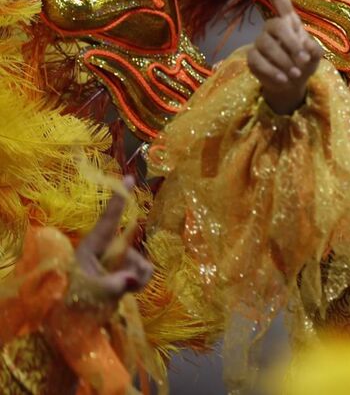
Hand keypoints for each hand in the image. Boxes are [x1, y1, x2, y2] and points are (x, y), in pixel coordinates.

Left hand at [73, 177, 152, 300]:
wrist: (64, 317)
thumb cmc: (72, 298)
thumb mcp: (91, 292)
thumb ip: (115, 285)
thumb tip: (135, 278)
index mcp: (92, 246)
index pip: (109, 218)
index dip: (119, 198)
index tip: (128, 178)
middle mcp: (106, 249)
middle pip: (132, 249)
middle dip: (136, 268)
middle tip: (131, 286)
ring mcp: (114, 261)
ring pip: (139, 264)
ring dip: (136, 280)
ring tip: (123, 293)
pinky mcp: (120, 272)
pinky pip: (140, 272)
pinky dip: (138, 283)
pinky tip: (127, 291)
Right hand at [247, 0, 323, 114]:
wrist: (292, 85)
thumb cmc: (305, 64)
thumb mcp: (315, 56)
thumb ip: (314, 49)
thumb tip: (306, 47)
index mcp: (289, 23)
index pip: (280, 1)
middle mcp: (272, 29)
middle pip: (276, 26)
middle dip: (291, 43)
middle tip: (303, 60)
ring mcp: (260, 43)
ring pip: (267, 45)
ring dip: (284, 61)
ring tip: (296, 74)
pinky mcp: (252, 58)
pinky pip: (258, 61)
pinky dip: (273, 71)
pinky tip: (283, 79)